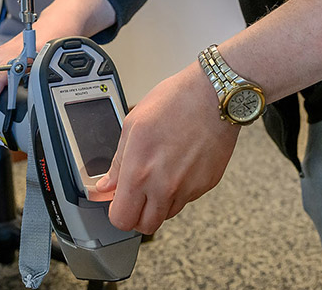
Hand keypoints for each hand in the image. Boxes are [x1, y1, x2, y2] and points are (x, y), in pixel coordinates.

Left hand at [95, 63, 239, 234]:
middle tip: (137, 195)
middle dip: (137, 214)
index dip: (117, 212)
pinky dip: (180, 190)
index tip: (118, 201)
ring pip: (167, 214)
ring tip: (160, 174)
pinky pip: (187, 199)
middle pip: (145, 226)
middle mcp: (164, 187)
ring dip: (159, 203)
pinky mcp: (206, 185)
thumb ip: (118, 162)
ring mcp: (188, 188)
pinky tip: (179, 165)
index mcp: (139, 172)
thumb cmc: (175, 101)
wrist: (214, 95)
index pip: (121, 218)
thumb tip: (107, 184)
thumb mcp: (133, 125)